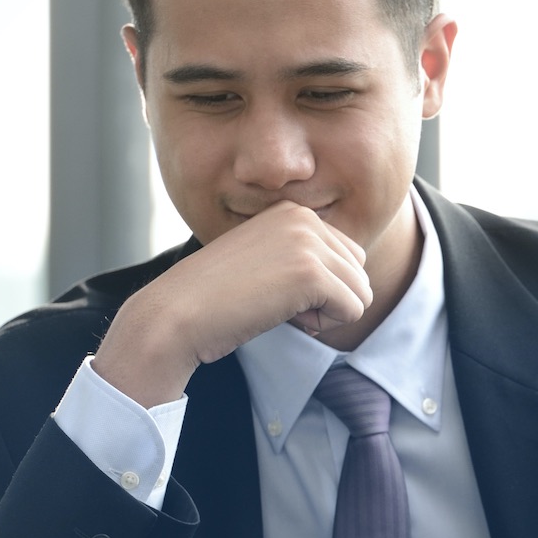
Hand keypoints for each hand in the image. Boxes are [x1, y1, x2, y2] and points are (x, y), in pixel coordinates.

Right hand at [92, 201, 373, 406]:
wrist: (177, 313)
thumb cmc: (217, 299)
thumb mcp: (267, 262)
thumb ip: (306, 260)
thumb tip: (359, 286)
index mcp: (294, 212)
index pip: (348, 255)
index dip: (319, 287)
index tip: (277, 290)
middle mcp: (305, 218)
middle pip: (359, 272)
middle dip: (329, 299)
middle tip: (281, 304)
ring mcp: (309, 243)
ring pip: (360, 292)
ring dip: (327, 314)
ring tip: (281, 310)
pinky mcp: (311, 273)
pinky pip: (353, 309)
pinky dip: (325, 324)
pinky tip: (287, 318)